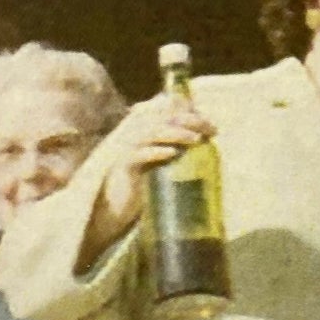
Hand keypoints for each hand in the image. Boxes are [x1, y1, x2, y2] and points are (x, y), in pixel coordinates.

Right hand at [93, 93, 214, 240]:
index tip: (208, 121)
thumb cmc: (135, 190)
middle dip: (188, 119)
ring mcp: (123, 149)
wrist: (108, 212)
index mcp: (139, 130)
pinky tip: (172, 153)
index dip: (186, 109)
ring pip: (150, 132)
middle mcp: (130, 134)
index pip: (162, 107)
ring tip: (196, 140)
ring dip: (175, 133)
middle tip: (211, 129)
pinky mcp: (120, 168)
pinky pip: (137, 155)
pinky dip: (155, 152)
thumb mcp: (157, 164)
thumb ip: (171, 149)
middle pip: (160, 116)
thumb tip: (203, 143)